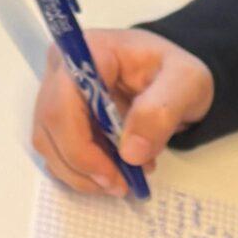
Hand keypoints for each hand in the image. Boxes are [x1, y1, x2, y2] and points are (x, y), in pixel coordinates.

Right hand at [30, 26, 214, 195]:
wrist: (173, 78)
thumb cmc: (177, 74)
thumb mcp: (187, 84)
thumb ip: (161, 112)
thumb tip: (130, 153)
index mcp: (88, 51)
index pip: (63, 104)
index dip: (79, 147)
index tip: (113, 176)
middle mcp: (62, 69)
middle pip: (50, 127)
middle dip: (83, 166)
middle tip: (121, 186)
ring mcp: (56, 92)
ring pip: (49, 143)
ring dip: (82, 173)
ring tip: (123, 180)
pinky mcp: (61, 116)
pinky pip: (57, 150)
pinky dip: (82, 171)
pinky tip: (114, 172)